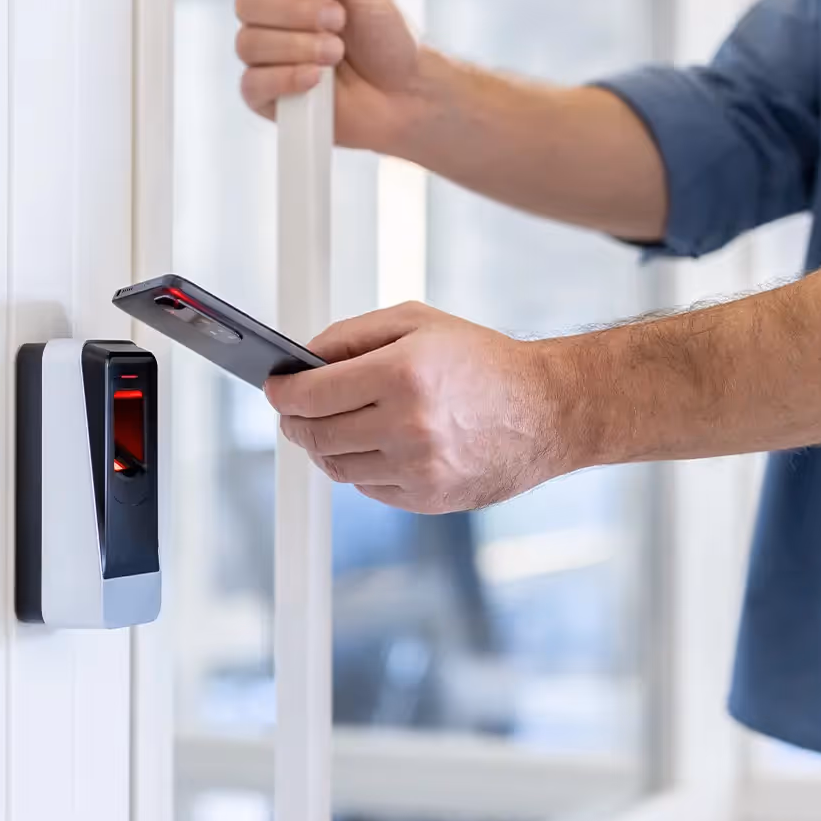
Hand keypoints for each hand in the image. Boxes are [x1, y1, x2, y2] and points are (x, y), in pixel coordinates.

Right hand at [233, 0, 428, 153]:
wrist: (405, 89)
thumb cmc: (385, 34)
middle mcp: (268, 17)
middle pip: (246, 3)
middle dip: (298, 12)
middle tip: (338, 19)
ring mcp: (264, 58)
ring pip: (248, 44)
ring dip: (300, 47)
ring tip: (337, 52)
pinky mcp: (264, 97)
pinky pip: (252, 84)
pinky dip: (287, 78)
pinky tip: (316, 79)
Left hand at [263, 302, 589, 513]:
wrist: (547, 411)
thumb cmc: (483, 361)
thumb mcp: (417, 323)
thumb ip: (352, 335)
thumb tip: (301, 361)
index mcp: (402, 374)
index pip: (311, 394)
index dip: (281, 392)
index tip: (273, 388)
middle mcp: (407, 425)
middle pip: (315, 434)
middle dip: (293, 421)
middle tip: (290, 410)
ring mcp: (418, 468)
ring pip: (336, 466)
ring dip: (322, 446)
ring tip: (328, 426)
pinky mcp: (427, 498)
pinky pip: (366, 488)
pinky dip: (357, 467)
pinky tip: (368, 445)